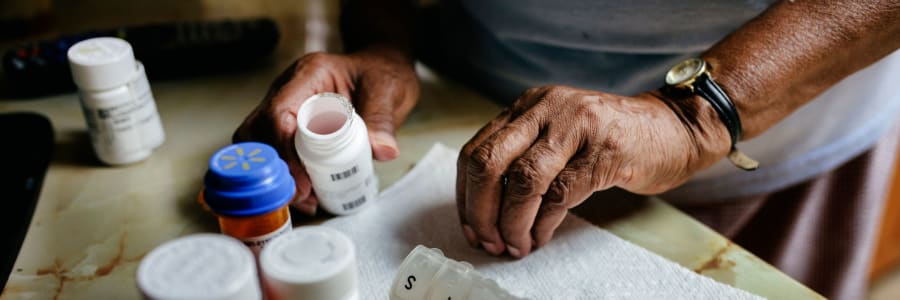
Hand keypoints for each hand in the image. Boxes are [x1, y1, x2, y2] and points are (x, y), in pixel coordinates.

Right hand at [234, 46, 418, 214]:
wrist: (383, 70)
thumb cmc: (382, 74)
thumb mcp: (389, 91)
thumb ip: (383, 120)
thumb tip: (383, 151)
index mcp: (310, 74)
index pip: (280, 111)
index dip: (285, 150)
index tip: (303, 182)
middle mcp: (289, 88)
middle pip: (259, 129)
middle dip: (275, 167)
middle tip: (301, 196)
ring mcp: (286, 106)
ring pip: (259, 142)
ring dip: (277, 174)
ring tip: (306, 199)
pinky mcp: (290, 124)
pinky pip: (275, 150)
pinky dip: (285, 174)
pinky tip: (306, 193)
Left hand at [456, 85, 728, 257]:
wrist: (675, 128)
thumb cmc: (612, 138)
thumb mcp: (558, 133)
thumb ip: (523, 155)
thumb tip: (484, 209)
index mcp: (528, 106)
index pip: (476, 150)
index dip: (466, 196)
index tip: (471, 227)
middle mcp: (546, 109)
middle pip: (489, 162)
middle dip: (479, 211)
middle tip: (487, 241)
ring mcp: (576, 127)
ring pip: (522, 181)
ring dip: (512, 223)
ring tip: (515, 246)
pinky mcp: (604, 152)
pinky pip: (560, 195)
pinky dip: (542, 224)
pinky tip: (539, 238)